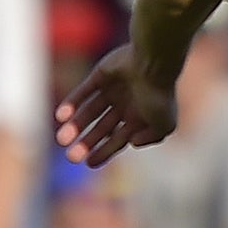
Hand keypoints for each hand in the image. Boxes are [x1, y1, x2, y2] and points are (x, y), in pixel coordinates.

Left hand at [56, 44, 176, 165]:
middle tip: (71, 157)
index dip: (103, 152)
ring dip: (75, 126)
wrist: (153, 64)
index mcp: (140, 118)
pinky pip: (84, 91)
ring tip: (62, 140)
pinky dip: (72, 103)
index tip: (88, 163)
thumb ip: (151, 138)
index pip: (118, 139)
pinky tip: (62, 116)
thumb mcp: (165, 125)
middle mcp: (125, 105)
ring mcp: (112, 90)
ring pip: (90, 111)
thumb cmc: (160, 96)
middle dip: (86, 143)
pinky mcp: (101, 75)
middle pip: (101, 128)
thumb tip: (131, 142)